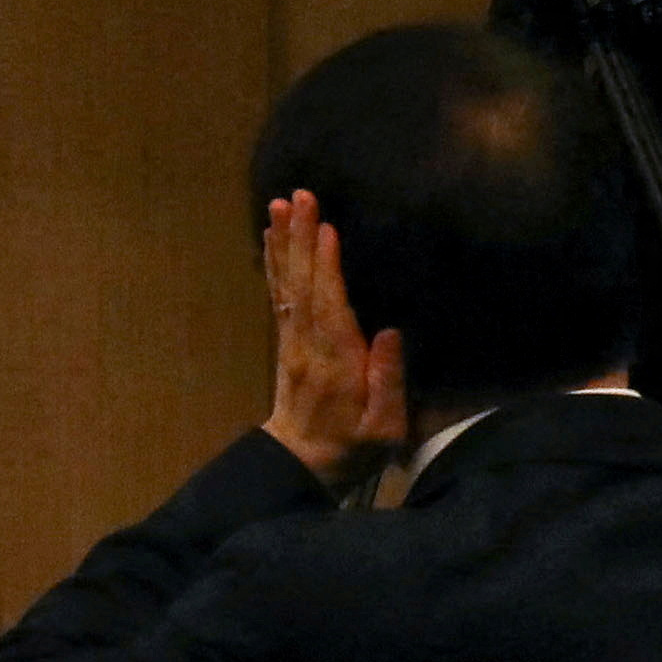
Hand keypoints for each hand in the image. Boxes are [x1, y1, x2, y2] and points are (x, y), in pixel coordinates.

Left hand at [259, 192, 404, 485]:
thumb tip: (390, 332)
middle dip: (301, 238)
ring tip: (278, 204)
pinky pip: (278, 293)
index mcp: (336, 361)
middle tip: (298, 196)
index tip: (325, 228)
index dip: (327, 267)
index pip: (329, 306)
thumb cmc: (353, 447)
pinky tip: (272, 236)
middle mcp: (307, 344)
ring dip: (283, 242)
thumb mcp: (384, 428)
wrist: (302, 465)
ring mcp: (291, 340)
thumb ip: (388, 381)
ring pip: (286, 283)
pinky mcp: (284, 340)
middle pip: (303, 284)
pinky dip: (274, 262)